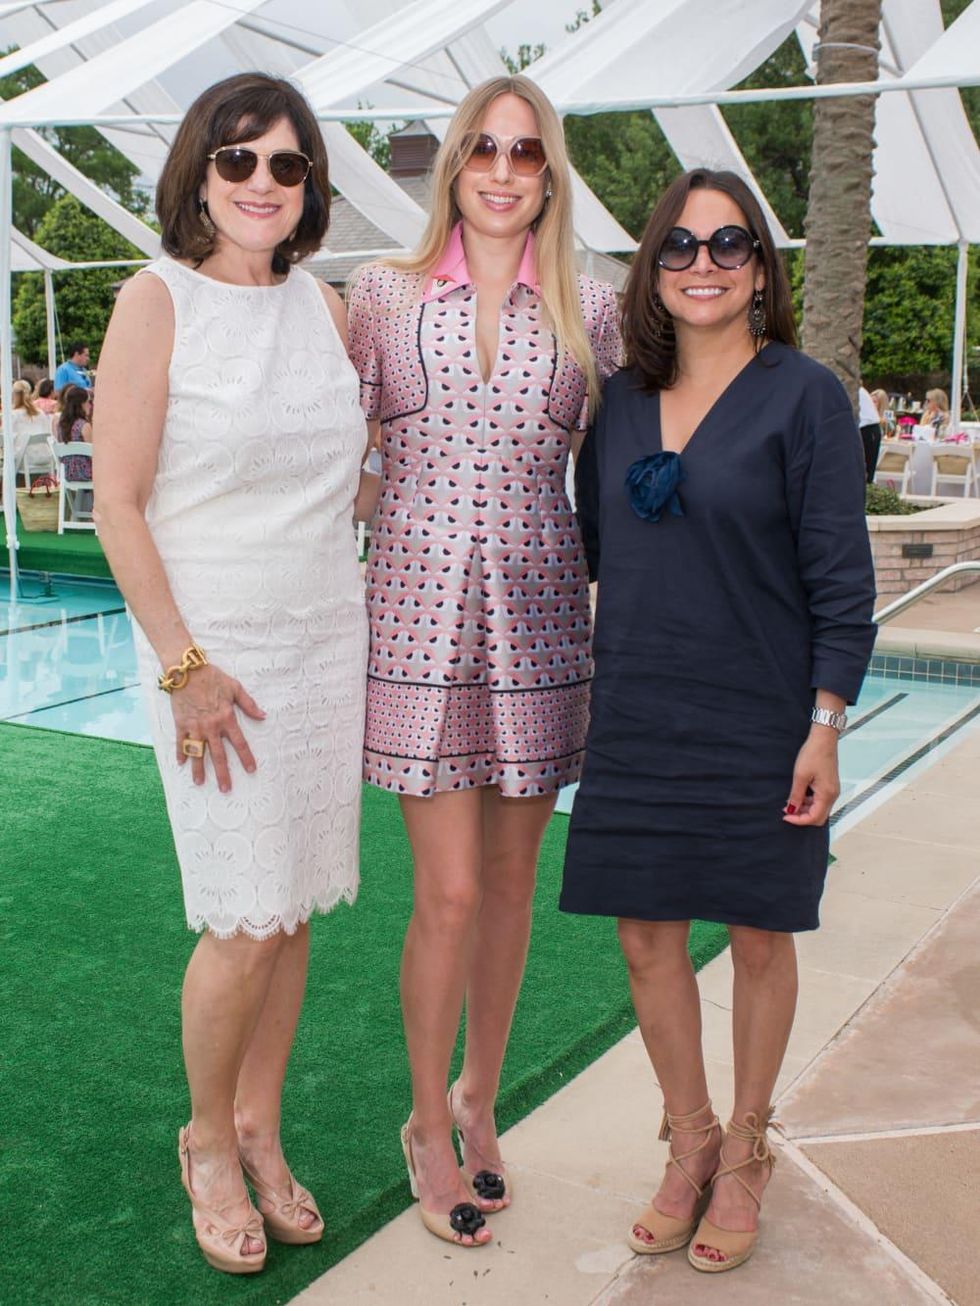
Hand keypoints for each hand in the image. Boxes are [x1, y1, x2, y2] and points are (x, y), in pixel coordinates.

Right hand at [170, 664, 264, 792]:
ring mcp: (195, 727)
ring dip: (198, 769)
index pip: (240, 743)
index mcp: (226, 718)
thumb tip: (264, 716)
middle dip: (223, 774)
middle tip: (226, 789)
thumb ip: (249, 704)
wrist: (187, 671)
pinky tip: (181, 764)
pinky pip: (180, 742)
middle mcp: (211, 727)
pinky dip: (180, 753)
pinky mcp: (181, 724)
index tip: (251, 770)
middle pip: (218, 755)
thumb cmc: (213, 677)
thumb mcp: (235, 688)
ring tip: (199, 783)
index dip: (246, 758)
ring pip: (198, 753)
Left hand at [783, 729, 839, 826]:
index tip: (785, 816)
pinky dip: (809, 801)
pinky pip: (820, 800)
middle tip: (788, 811)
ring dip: (805, 809)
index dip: (799, 820)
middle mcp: (833, 795)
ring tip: (791, 802)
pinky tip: (798, 795)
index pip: (814, 818)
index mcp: (827, 794)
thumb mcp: (800, 776)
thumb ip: (796, 796)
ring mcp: (832, 790)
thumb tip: (791, 810)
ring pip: (819, 809)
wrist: (823, 739)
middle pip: (818, 816)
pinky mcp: (829, 786)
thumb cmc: (813, 754)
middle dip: (802, 817)